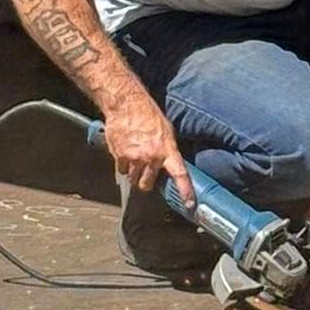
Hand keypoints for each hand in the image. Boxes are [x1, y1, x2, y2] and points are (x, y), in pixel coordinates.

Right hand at [101, 91, 195, 210]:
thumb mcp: (165, 131)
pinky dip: (122, 165)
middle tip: (145, 172)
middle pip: (146, 185)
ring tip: (134, 157)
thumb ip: (167, 150)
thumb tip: (170, 164)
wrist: (126, 103)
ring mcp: (134, 158)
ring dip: (133, 173)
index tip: (190, 205)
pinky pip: (121, 169)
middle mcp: (152, 157)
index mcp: (168, 150)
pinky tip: (125, 151)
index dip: (186, 192)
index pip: (180, 175)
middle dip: (145, 182)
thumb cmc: (147, 114)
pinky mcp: (120, 156)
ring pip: (132, 178)